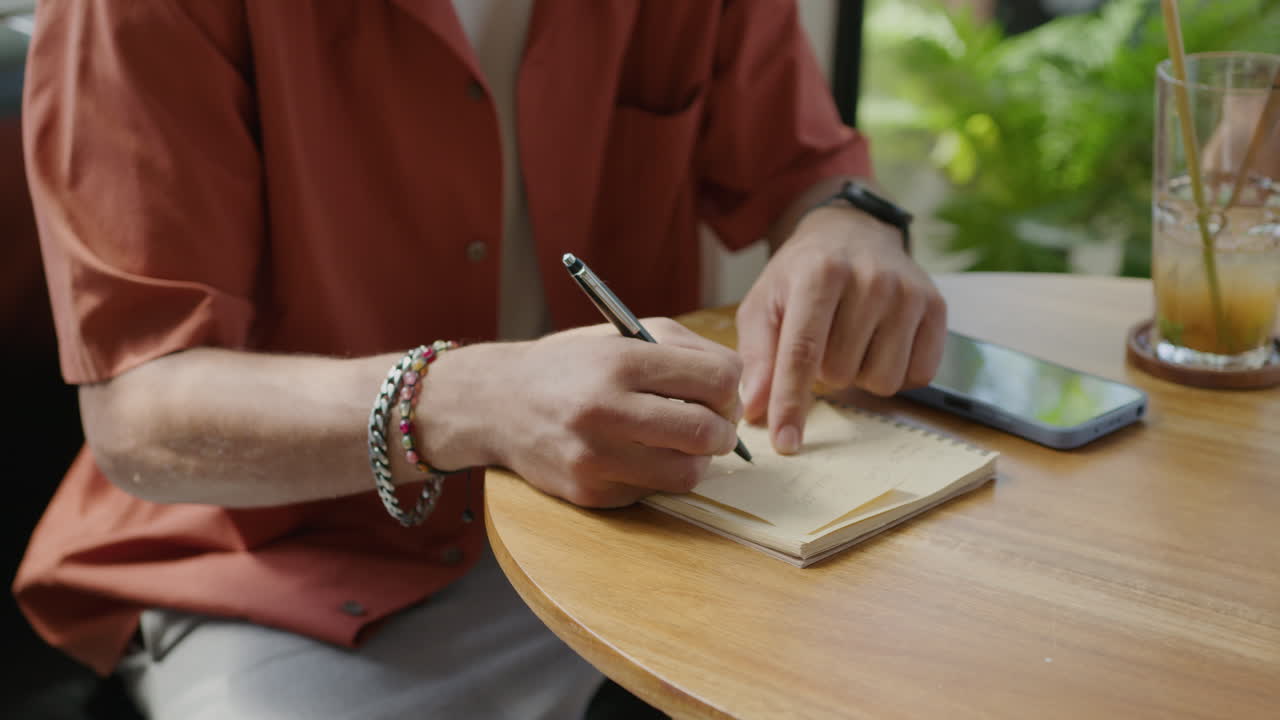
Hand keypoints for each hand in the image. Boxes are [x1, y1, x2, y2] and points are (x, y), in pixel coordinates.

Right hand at [424, 319, 742, 507]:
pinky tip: (639, 456)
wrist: (498, 403)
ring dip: (697, 461)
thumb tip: (735, 384)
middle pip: (707, 433)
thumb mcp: (622, 336)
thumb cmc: (571, 365)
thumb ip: (683, 351)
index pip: (717, 379)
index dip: (729, 388)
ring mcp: (597, 457)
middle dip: (723, 431)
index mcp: (621, 361)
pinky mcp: (590, 493)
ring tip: (682, 444)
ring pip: (688, 474)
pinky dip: (658, 476)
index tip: (719, 392)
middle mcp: (607, 410)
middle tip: (713, 427)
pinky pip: (654, 493)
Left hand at [736, 206, 946, 453]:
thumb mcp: (765, 303)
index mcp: (820, 273)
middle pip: (841, 373)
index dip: (791, 403)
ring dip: (859, 373)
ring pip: (881, 381)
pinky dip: (894, 371)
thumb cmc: (801, 275)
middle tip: (823, 340)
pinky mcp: (937, 308)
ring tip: (851, 340)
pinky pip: (917, 376)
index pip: (803, 353)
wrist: (853, 232)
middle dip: (823, 373)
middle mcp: (871, 279)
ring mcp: (908, 293)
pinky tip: (880, 342)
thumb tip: (756, 410)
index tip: (785, 443)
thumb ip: (756, 356)